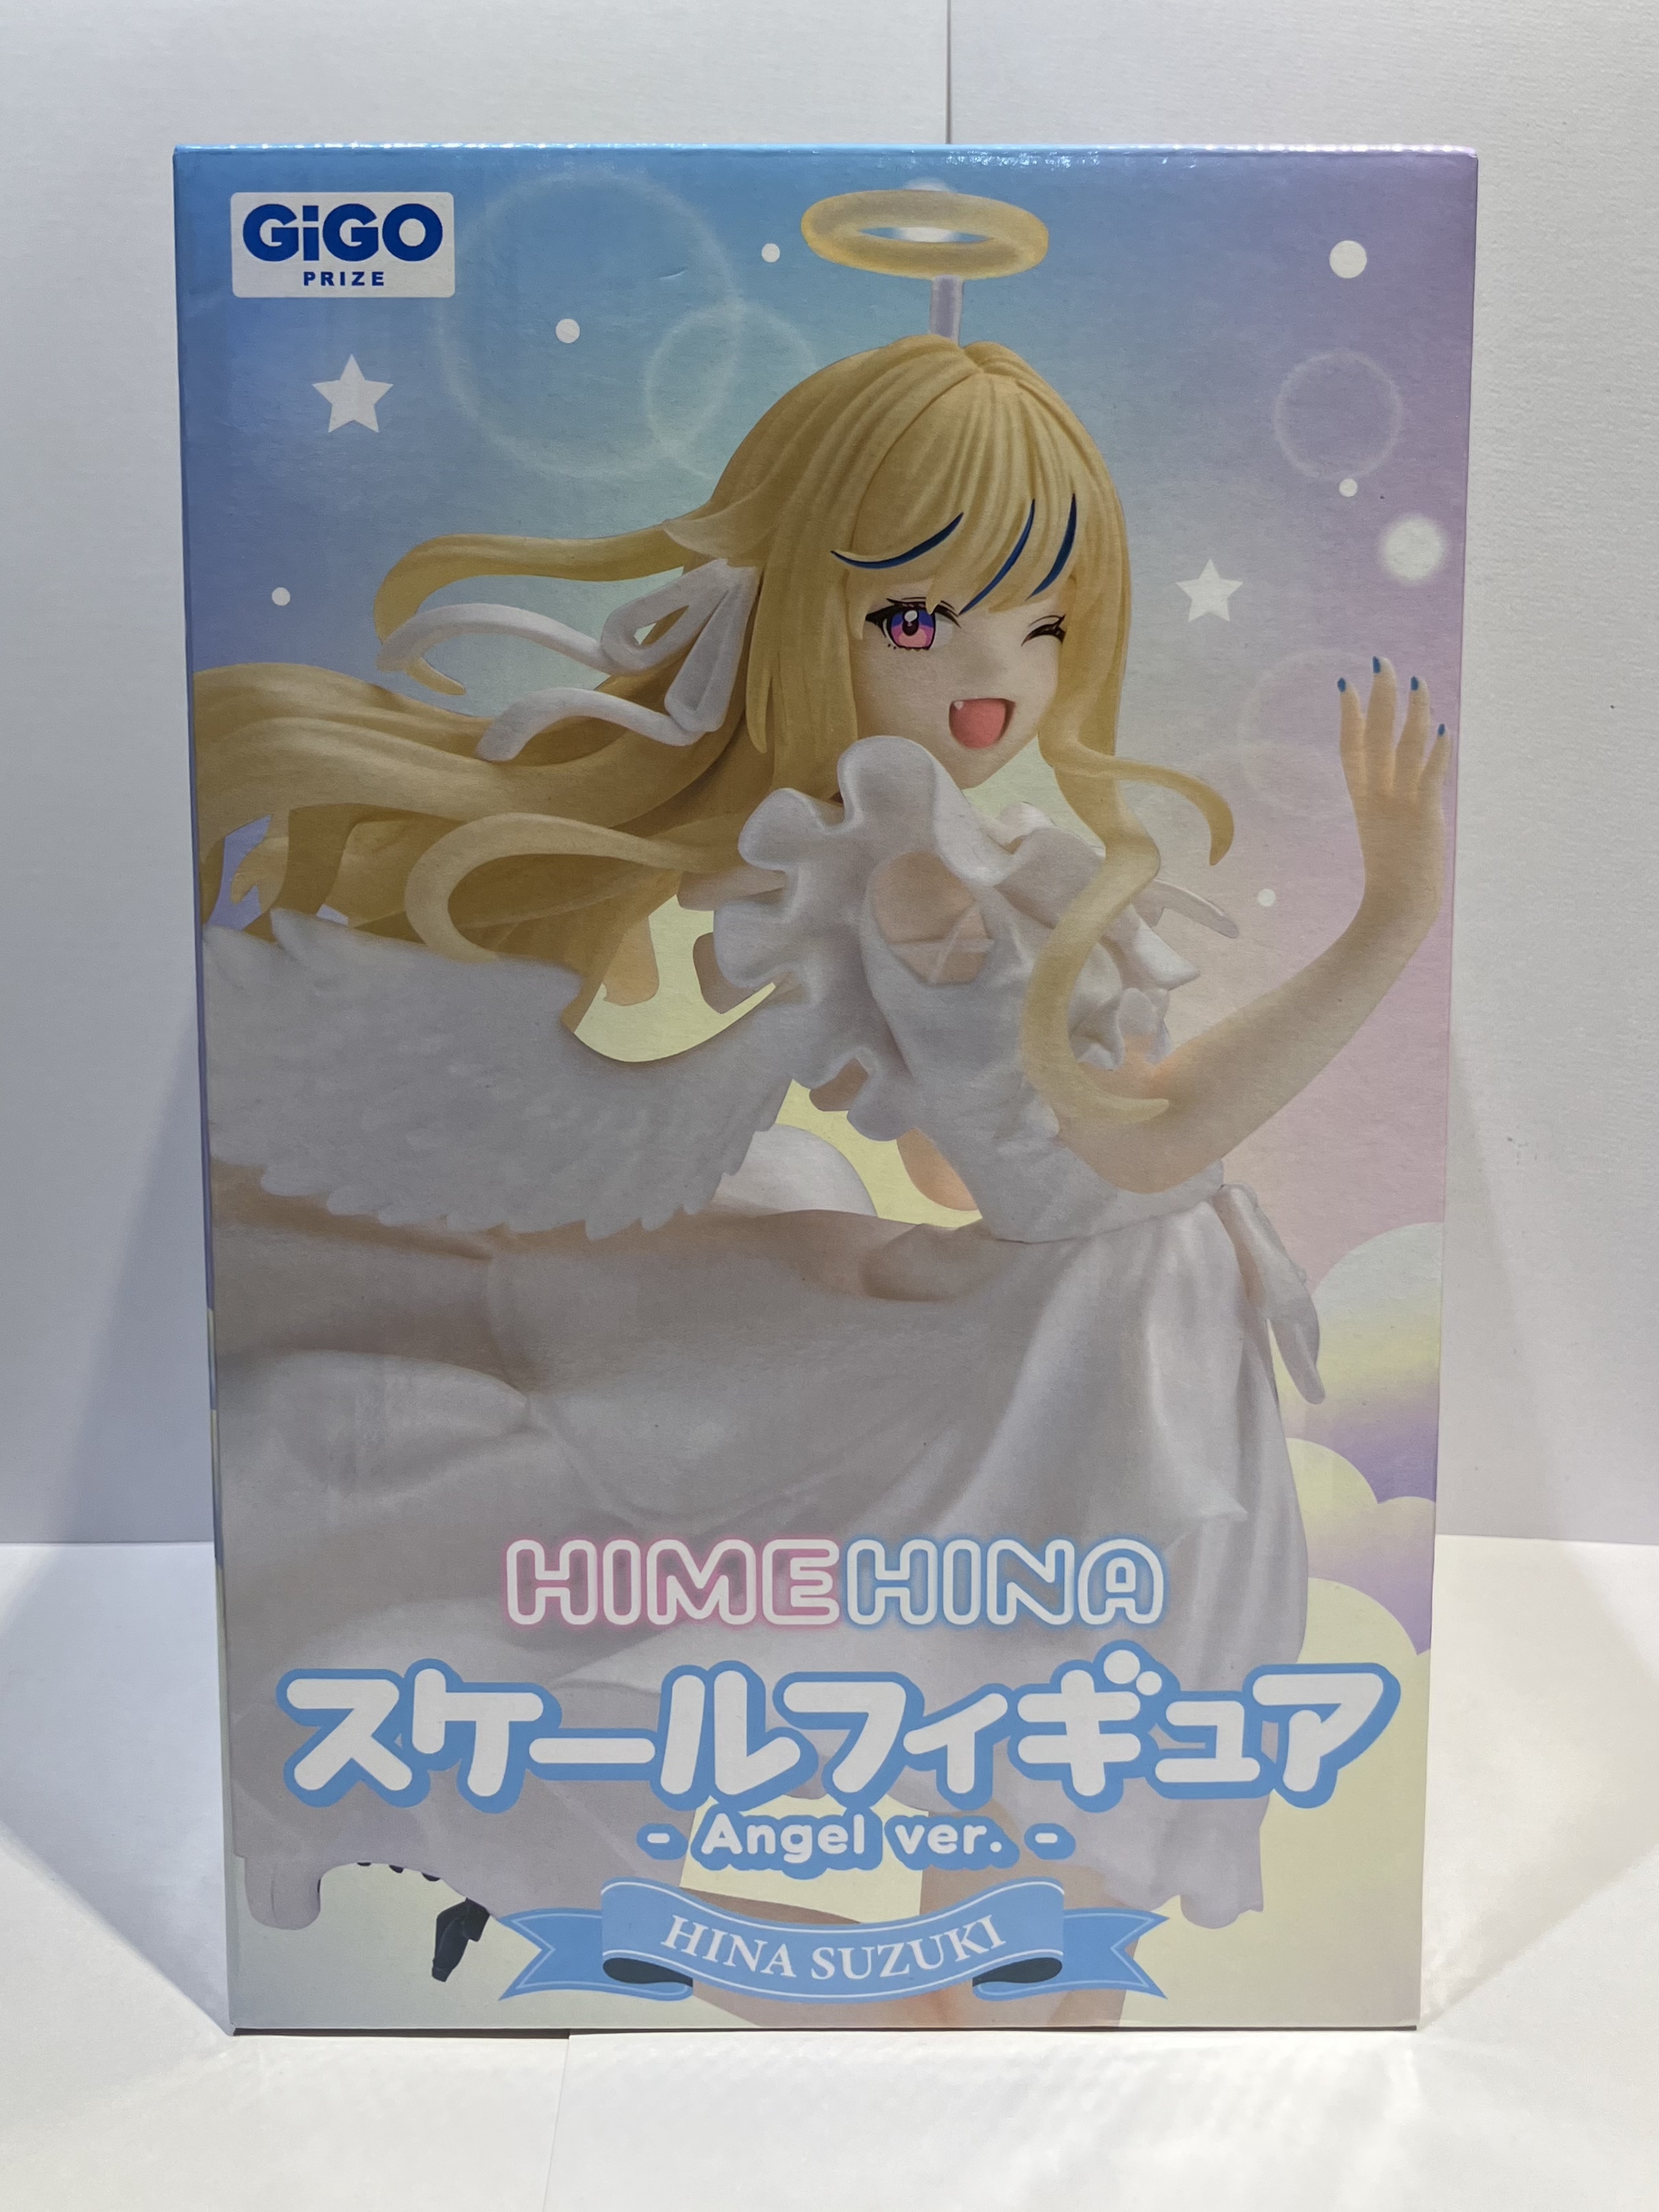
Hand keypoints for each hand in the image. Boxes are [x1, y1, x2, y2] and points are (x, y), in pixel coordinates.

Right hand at [1340, 658, 1450, 942]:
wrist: (1395, 910)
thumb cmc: (1390, 885)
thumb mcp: (1382, 838)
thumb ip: (1386, 813)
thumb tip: (1393, 797)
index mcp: (1363, 801)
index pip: (1351, 749)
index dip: (1349, 716)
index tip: (1347, 684)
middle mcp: (1377, 797)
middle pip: (1375, 737)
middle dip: (1379, 697)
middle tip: (1381, 662)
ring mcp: (1399, 805)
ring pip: (1404, 748)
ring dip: (1411, 711)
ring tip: (1416, 681)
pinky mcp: (1423, 817)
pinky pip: (1429, 777)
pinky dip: (1436, 753)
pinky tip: (1444, 729)